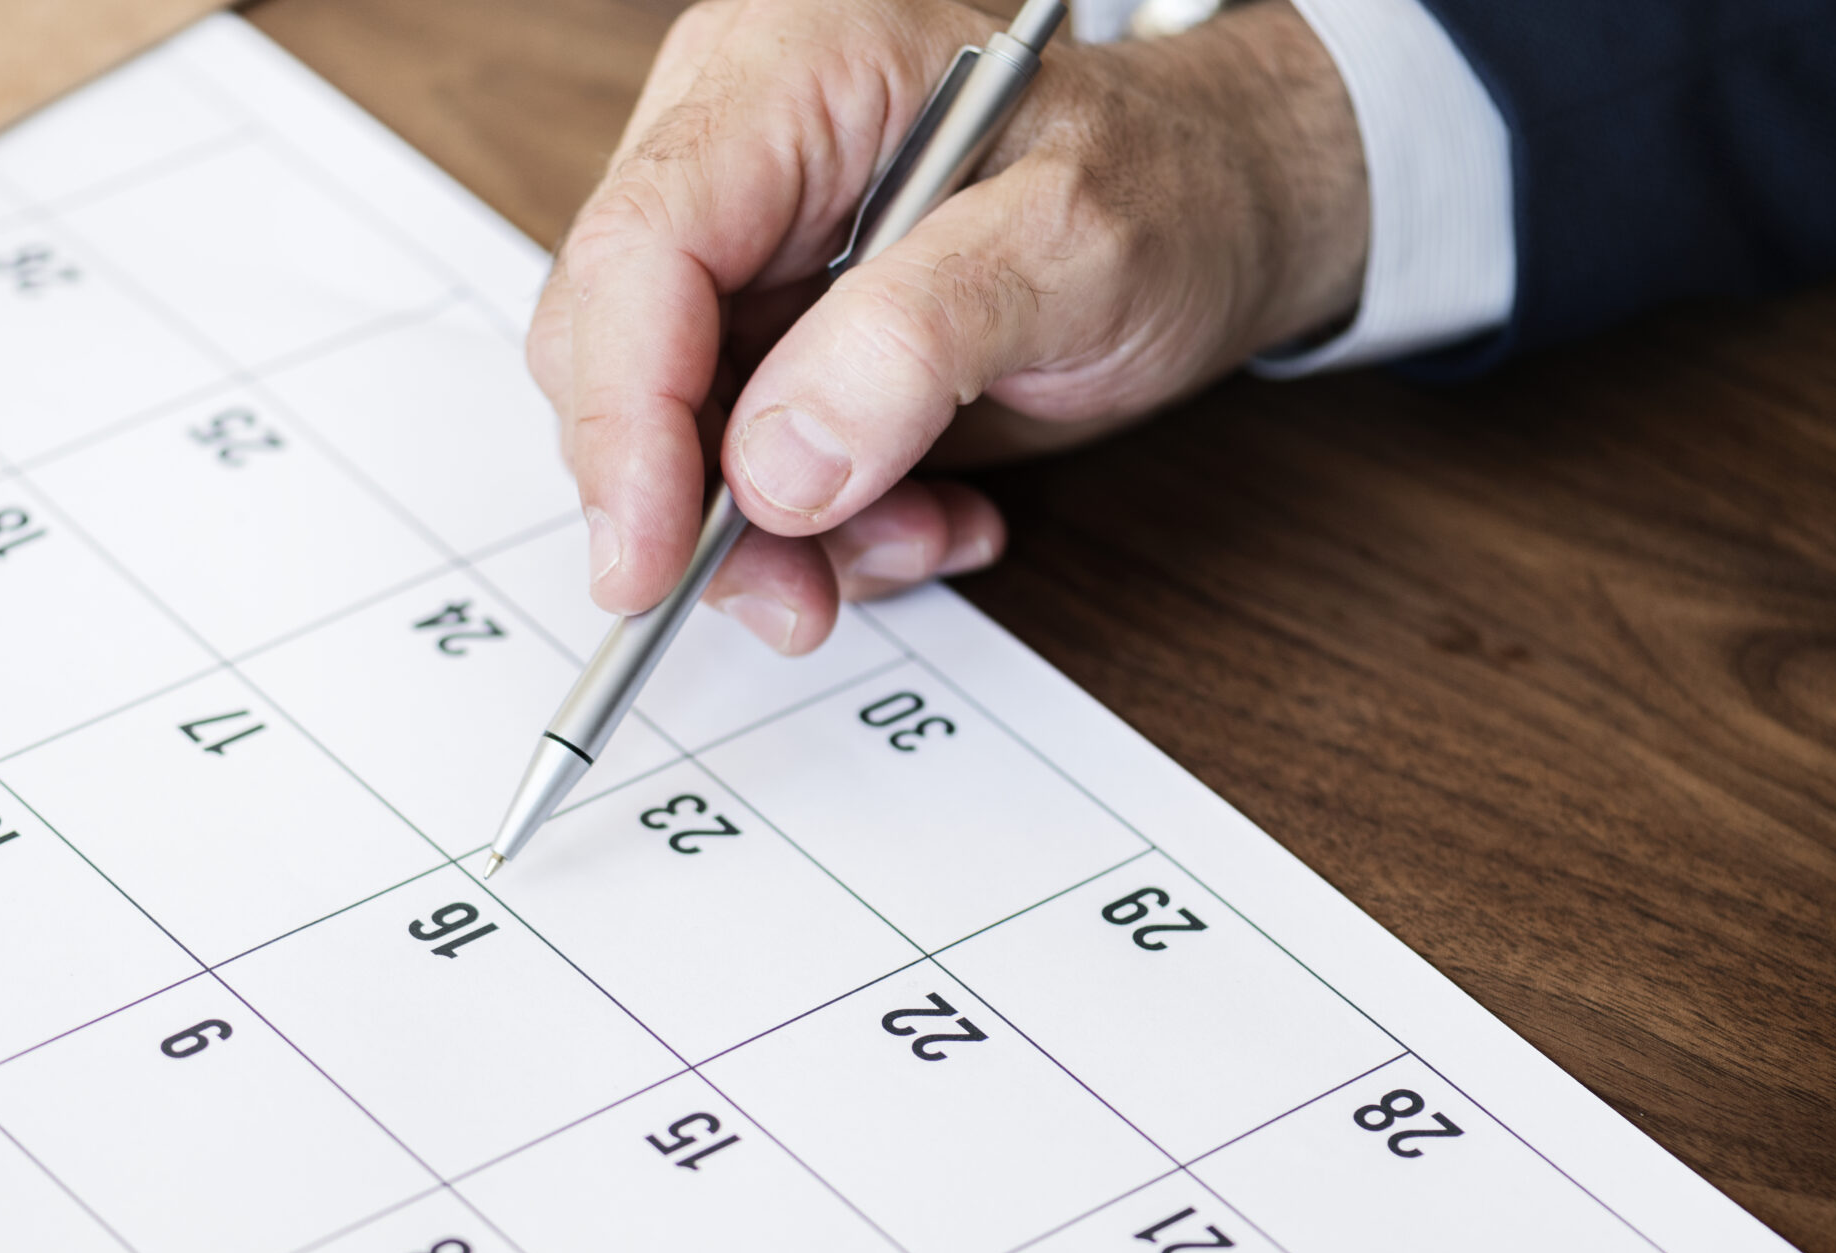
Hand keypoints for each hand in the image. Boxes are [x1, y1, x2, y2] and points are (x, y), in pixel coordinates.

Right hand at [528, 0, 1368, 652]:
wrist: (1220, 208)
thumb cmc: (1168, 186)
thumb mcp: (1078, 248)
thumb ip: (918, 343)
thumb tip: (774, 471)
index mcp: (787, 73)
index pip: (637, 251)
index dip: (623, 421)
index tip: (649, 563)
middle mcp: (733, 152)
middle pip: (616, 353)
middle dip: (697, 503)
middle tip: (799, 596)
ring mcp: (742, 252)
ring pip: (666, 436)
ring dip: (778, 536)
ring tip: (920, 534)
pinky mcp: (765, 339)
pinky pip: (733, 469)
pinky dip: (820, 531)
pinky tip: (928, 513)